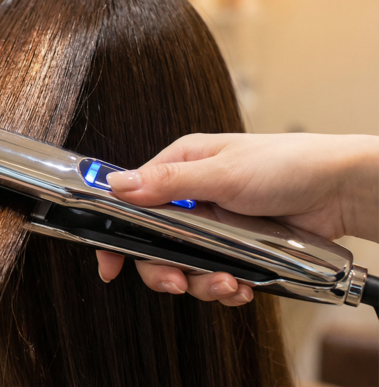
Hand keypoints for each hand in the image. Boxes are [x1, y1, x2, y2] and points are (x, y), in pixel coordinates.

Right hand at [96, 133, 378, 304]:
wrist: (341, 191)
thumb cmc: (288, 164)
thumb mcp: (222, 172)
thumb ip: (168, 183)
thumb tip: (117, 185)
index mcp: (180, 165)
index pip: (132, 199)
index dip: (117, 232)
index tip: (109, 262)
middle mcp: (192, 195)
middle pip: (154, 241)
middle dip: (163, 267)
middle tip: (175, 282)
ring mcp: (213, 224)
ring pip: (184, 264)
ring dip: (200, 281)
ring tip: (225, 283)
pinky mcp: (235, 248)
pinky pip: (214, 275)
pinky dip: (224, 286)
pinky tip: (240, 286)